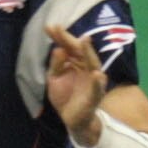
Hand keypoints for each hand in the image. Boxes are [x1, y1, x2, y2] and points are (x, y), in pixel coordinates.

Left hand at [45, 24, 106, 142]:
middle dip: (71, 40)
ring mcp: (92, 81)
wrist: (72, 120)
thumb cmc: (64, 96)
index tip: (49, 27)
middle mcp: (86, 68)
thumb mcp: (54, 79)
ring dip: (89, 53)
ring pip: (92, 64)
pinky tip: (96, 75)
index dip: (60, 37)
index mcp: (76, 62)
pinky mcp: (95, 96)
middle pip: (80, 51)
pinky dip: (97, 82)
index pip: (68, 47)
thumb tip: (58, 49)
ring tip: (84, 40)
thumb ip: (56, 65)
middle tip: (60, 29)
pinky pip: (97, 88)